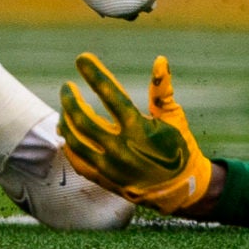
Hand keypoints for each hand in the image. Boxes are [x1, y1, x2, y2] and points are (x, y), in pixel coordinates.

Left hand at [60, 52, 216, 213]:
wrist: (182, 189)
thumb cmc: (178, 148)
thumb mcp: (174, 118)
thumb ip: (162, 90)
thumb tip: (160, 60)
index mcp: (140, 129)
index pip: (111, 94)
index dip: (94, 74)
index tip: (82, 58)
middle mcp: (122, 149)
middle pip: (83, 119)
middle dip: (69, 98)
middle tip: (66, 87)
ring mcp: (111, 167)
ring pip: (74, 140)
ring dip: (65, 120)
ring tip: (66, 107)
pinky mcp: (105, 180)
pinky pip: (76, 160)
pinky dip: (69, 143)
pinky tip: (68, 131)